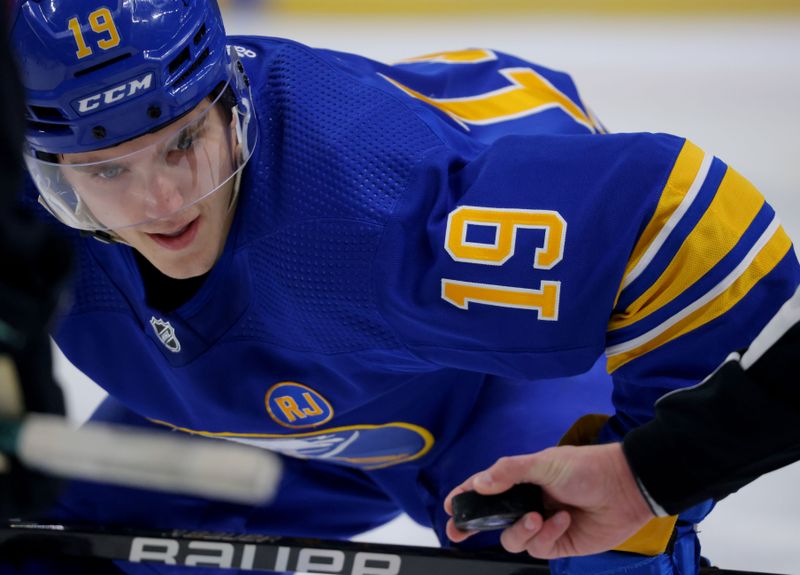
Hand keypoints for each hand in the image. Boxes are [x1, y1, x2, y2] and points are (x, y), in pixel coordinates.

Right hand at [444, 443, 654, 558]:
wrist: (626, 488)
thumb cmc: (586, 467)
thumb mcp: (544, 463)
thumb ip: (509, 471)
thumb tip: (479, 483)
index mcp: (522, 480)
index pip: (486, 488)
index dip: (466, 496)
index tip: (449, 506)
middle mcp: (528, 503)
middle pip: (492, 520)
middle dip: (473, 526)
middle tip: (458, 531)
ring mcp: (542, 525)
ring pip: (513, 538)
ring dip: (522, 530)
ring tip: (538, 517)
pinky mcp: (559, 544)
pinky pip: (538, 547)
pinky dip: (548, 535)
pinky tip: (563, 520)